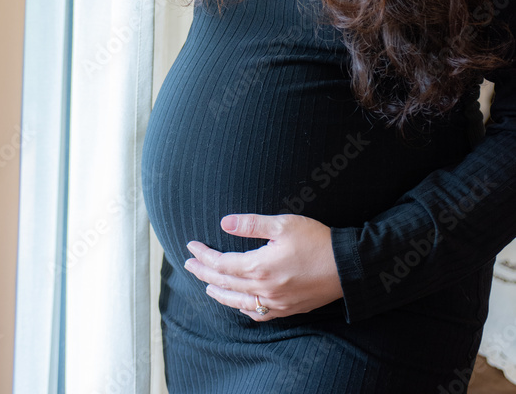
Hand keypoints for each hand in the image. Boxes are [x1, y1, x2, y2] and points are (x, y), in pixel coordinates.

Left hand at [183, 212, 343, 321]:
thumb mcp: (282, 224)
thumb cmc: (316, 240)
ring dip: (219, 293)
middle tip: (188, 265)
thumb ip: (250, 224)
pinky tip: (240, 303)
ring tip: (207, 285)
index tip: (190, 247)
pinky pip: (258, 314)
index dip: (203, 256)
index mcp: (260, 267)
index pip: (221, 264)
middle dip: (203, 273)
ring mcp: (276, 303)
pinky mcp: (288, 309)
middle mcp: (264, 289)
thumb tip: (223, 222)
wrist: (347, 266)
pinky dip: (243, 308)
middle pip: (225, 283)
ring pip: (238, 303)